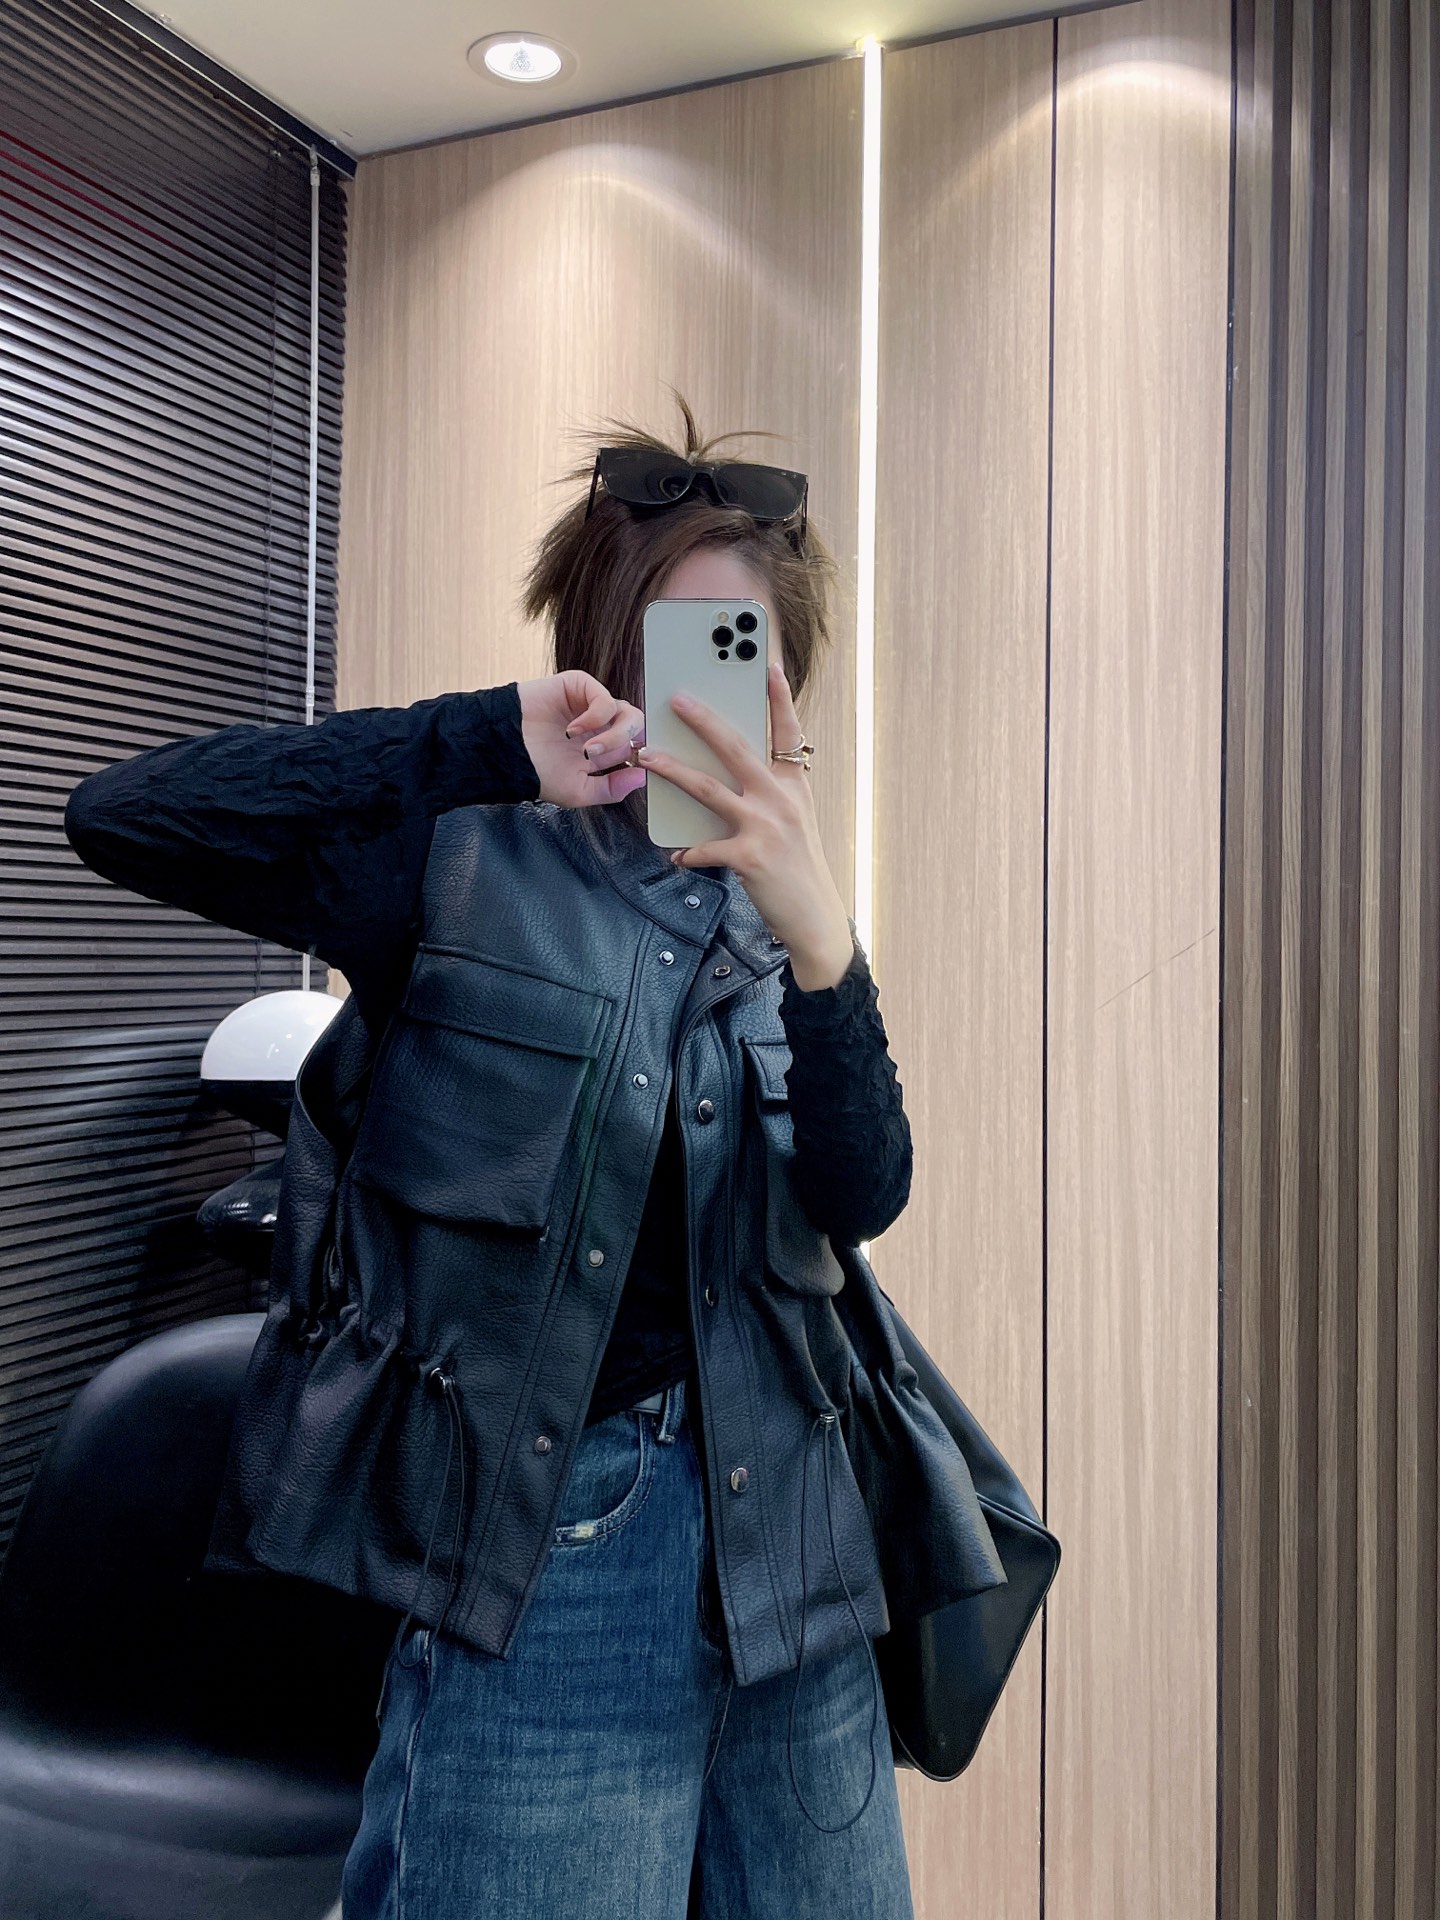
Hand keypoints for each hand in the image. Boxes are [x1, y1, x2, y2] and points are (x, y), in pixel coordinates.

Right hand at [515, 671, 647, 808]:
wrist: (504, 751)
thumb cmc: (534, 772)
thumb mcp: (578, 792)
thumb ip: (612, 789)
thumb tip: (642, 777)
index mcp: (600, 750)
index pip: (635, 747)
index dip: (640, 757)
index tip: (633, 769)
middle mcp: (598, 727)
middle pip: (637, 726)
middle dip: (628, 743)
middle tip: (605, 757)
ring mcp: (588, 706)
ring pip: (626, 711)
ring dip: (613, 734)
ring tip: (587, 750)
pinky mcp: (577, 688)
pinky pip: (604, 696)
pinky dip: (596, 716)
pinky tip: (573, 730)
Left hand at [635, 660, 854, 986]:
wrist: (814, 916)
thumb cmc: (797, 868)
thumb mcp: (793, 822)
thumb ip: (768, 794)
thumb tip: (723, 773)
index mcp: (795, 787)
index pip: (788, 734)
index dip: (779, 698)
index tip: (767, 665)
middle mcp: (783, 800)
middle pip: (738, 749)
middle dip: (705, 721)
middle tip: (677, 698)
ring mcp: (767, 827)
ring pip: (710, 788)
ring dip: (673, 770)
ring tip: (647, 755)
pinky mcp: (750, 857)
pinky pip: (705, 847)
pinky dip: (687, 851)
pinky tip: (676, 855)